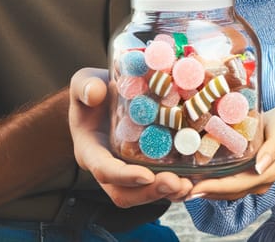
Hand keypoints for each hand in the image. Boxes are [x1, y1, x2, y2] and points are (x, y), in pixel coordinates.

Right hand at [69, 68, 193, 205]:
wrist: (99, 96)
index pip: (104, 170)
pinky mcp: (141, 164)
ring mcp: (124, 169)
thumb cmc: (90, 89)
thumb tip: (95, 93)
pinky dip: (172, 184)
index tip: (147, 175)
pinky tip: (192, 178)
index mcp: (90, 150)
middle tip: (178, 184)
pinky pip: (154, 181)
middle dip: (151, 193)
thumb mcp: (83, 82)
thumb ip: (85, 86)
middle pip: (124, 193)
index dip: (125, 176)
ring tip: (189, 186)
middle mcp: (106, 166)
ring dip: (165, 193)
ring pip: (141, 193)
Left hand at [188, 107, 274, 200]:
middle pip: (227, 191)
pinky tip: (196, 175)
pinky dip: (211, 181)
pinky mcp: (244, 173)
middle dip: (205, 190)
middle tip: (181, 187)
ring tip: (183, 184)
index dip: (215, 187)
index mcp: (266, 173)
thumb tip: (260, 167)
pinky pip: (226, 181)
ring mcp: (250, 179)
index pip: (236, 185)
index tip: (195, 188)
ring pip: (225, 190)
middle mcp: (257, 181)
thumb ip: (272, 148)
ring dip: (206, 188)